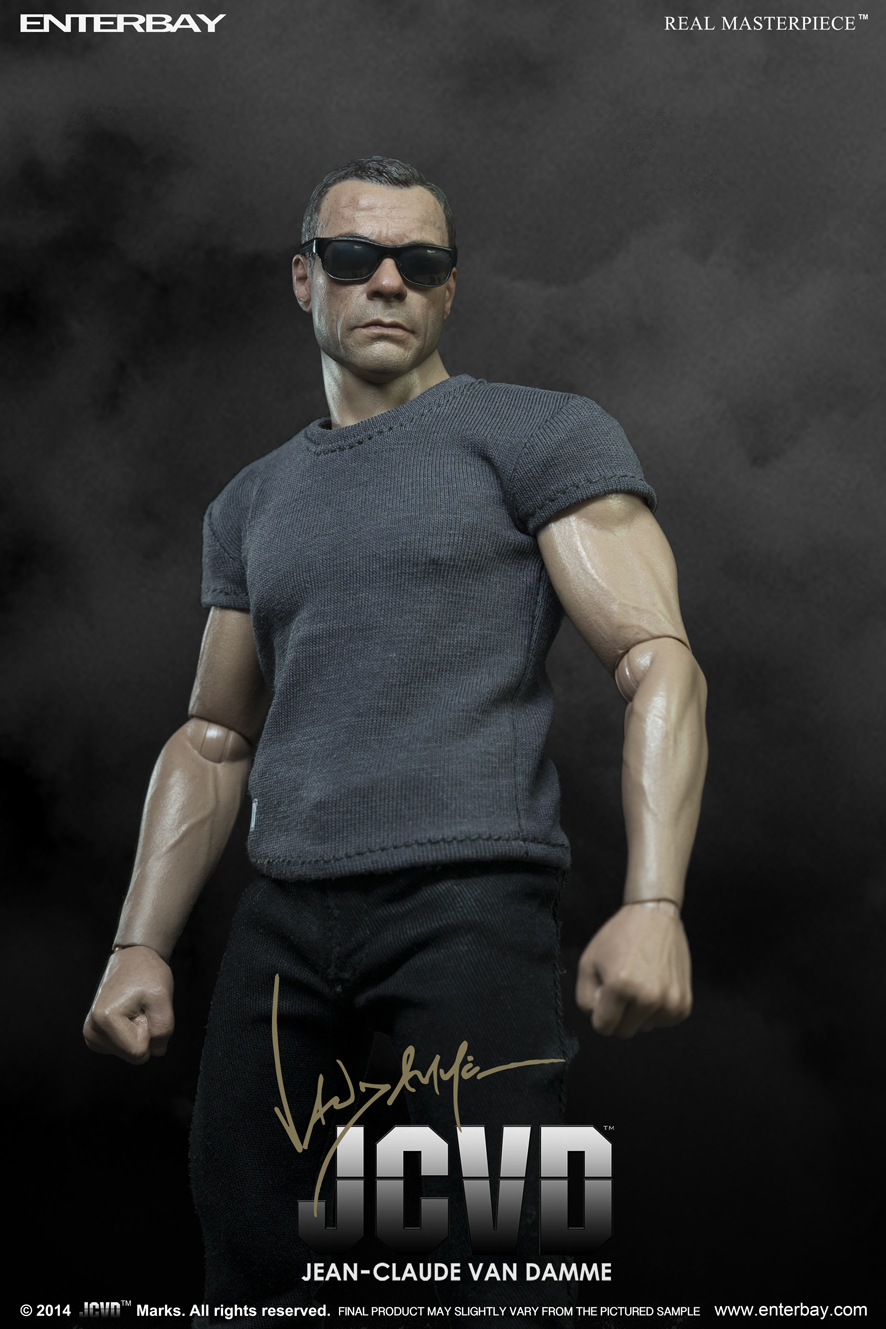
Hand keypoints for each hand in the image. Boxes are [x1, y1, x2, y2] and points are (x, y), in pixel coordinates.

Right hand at [83, 946, 174, 1063]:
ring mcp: (91, 1033)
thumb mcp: (163, 998)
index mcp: (104, 1020)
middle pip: (132, 1055)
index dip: (150, 1032)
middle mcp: (91, 1030)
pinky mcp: (95, 1035)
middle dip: (144, 1034)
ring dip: (138, 1033)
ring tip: (135, 1009)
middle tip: (141, 1010)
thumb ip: (163, 1029)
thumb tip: (157, 1051)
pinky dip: (131, 1034)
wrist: (133, 959)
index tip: (145, 1010)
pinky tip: (129, 1014)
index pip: (139, 1053)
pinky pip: (123, 1049)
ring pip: (128, 1053)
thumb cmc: (147, 974)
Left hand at [575, 903, 691, 1037]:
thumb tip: (600, 1021)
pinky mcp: (684, 1004)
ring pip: (643, 1028)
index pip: (603, 1027)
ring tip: (639, 980)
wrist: (655, 915)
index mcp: (620, 987)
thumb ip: (585, 999)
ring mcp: (669, 1002)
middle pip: (623, 1031)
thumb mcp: (588, 963)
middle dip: (617, 1015)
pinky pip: (661, 1022)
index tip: (603, 995)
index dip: (599, 1013)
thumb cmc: (619, 937)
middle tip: (621, 986)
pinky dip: (655, 1010)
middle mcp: (648, 998)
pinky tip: (654, 984)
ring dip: (637, 1012)